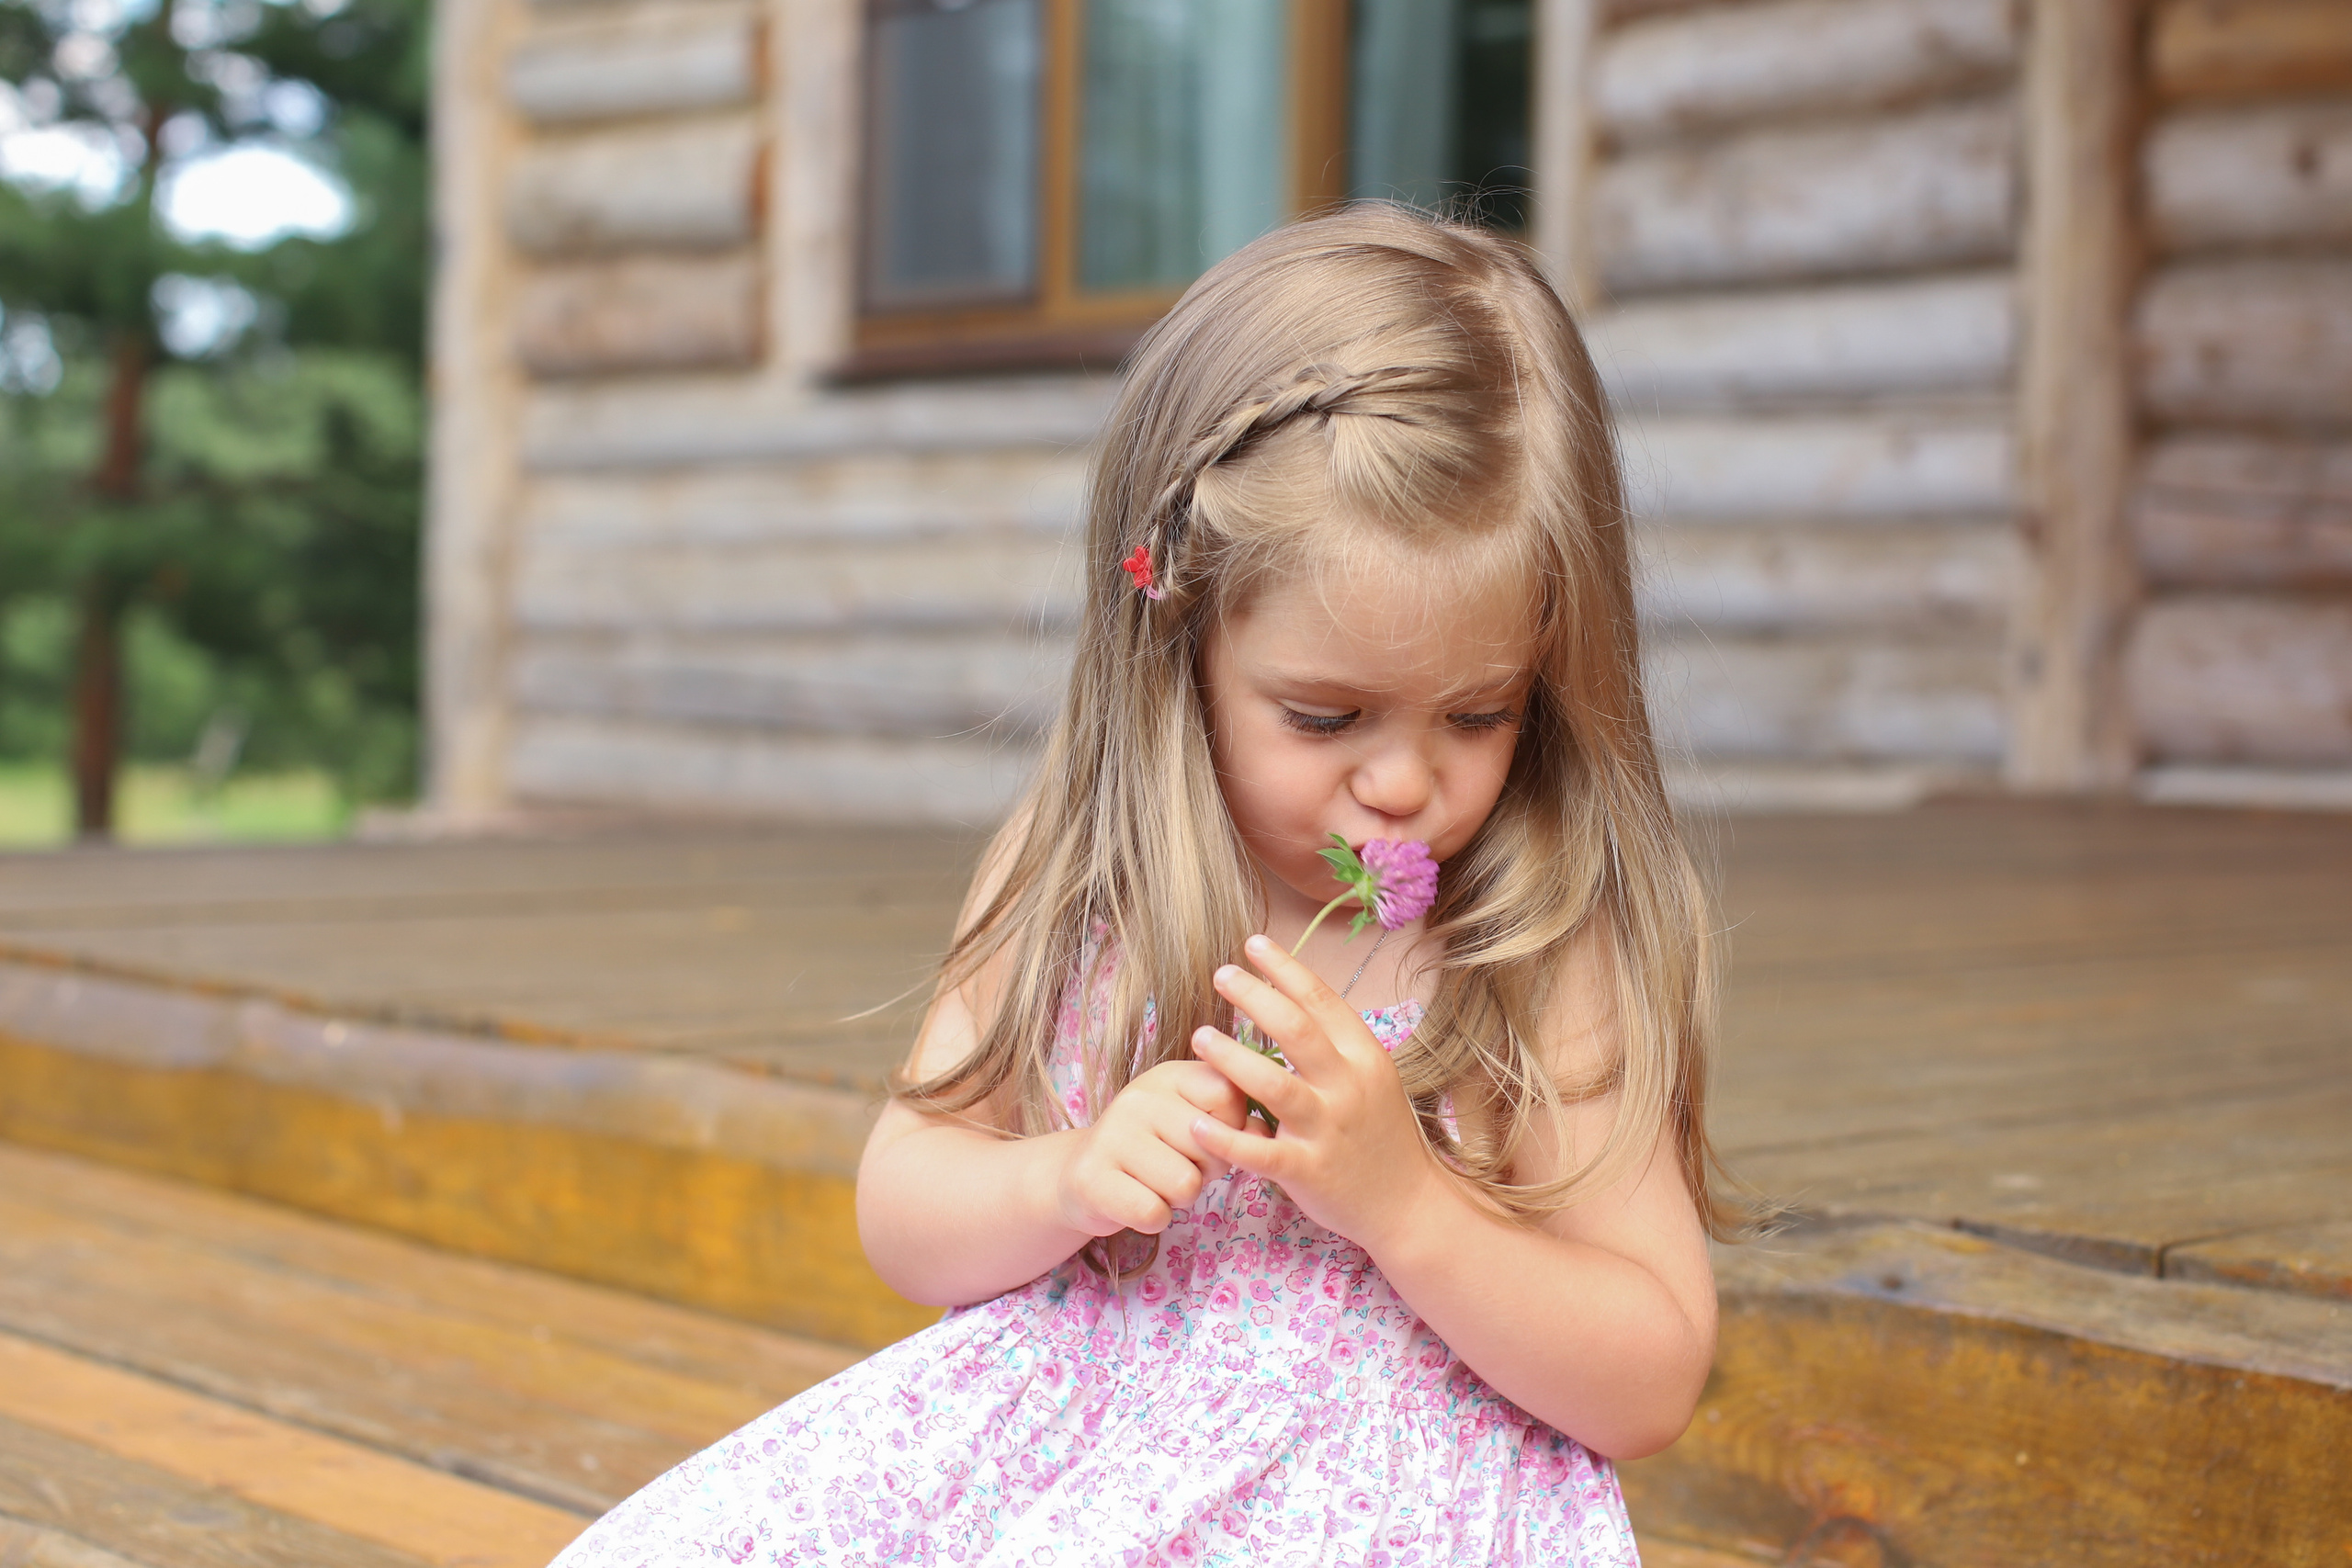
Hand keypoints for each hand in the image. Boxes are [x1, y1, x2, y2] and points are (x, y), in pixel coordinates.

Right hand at [1051, 1061, 1248, 1237]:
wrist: (1083, 1175)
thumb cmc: (1154, 1149)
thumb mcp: (1191, 1120)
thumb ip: (1232, 1121)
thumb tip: (1265, 1134)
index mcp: (1168, 1077)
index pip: (1227, 1094)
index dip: (1231, 1127)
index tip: (1208, 1135)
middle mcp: (1137, 1099)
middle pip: (1212, 1147)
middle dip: (1206, 1169)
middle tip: (1178, 1165)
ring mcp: (1111, 1137)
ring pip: (1186, 1185)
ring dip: (1180, 1198)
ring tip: (1156, 1183)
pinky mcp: (1092, 1179)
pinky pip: (1154, 1214)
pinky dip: (1155, 1218)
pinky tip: (1137, 1201)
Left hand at [1189, 934, 1443, 1251]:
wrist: (1409, 1203)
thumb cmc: (1382, 1134)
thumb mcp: (1373, 1079)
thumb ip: (1335, 1045)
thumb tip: (1290, 997)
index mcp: (1364, 1057)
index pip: (1322, 1000)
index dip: (1285, 968)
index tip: (1253, 944)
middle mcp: (1347, 1087)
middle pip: (1295, 1029)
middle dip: (1254, 997)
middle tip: (1221, 975)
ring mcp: (1327, 1129)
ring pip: (1272, 1085)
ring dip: (1231, 1057)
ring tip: (1199, 1036)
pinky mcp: (1308, 1171)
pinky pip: (1260, 1152)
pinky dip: (1226, 1138)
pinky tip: (1196, 1123)